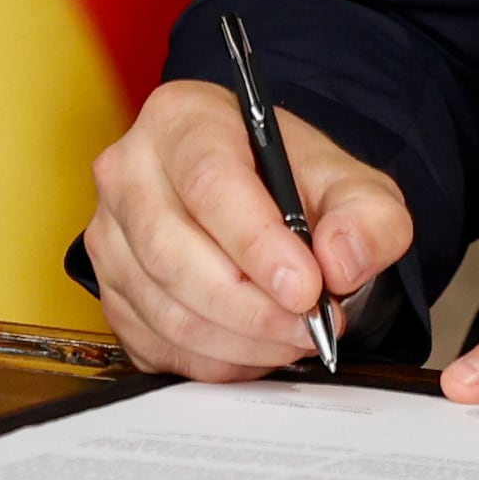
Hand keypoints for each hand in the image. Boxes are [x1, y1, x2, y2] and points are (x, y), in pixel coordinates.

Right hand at [83, 77, 412, 376]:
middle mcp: (129, 171)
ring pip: (165, 309)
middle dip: (252, 308)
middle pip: (173, 254)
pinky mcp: (111, 292)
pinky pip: (156, 345)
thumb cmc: (291, 182)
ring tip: (292, 336)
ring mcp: (110, 235)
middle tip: (309, 325)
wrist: (259, 201)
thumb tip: (341, 258)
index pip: (208, 184)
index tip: (306, 287)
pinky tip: (255, 345)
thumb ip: (368, 216)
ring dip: (241, 341)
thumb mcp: (353, 185)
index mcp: (180, 119)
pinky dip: (216, 361)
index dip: (257, 244)